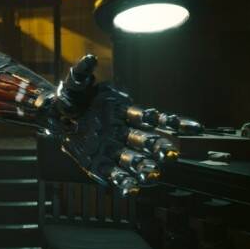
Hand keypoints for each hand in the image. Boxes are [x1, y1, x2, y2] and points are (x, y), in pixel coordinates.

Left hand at [51, 55, 198, 195]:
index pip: (151, 117)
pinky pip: (113, 174)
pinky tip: (132, 190)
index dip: (173, 122)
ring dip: (143, 167)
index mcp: (123, 112)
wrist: (53, 114)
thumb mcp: (75, 82)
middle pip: (145, 140)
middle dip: (158, 147)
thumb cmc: (70, 96)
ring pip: (133, 159)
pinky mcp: (98, 163)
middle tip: (170, 154)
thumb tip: (89, 58)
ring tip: (153, 175)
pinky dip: (123, 182)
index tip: (196, 128)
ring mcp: (112, 149)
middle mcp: (123, 132)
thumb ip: (82, 71)